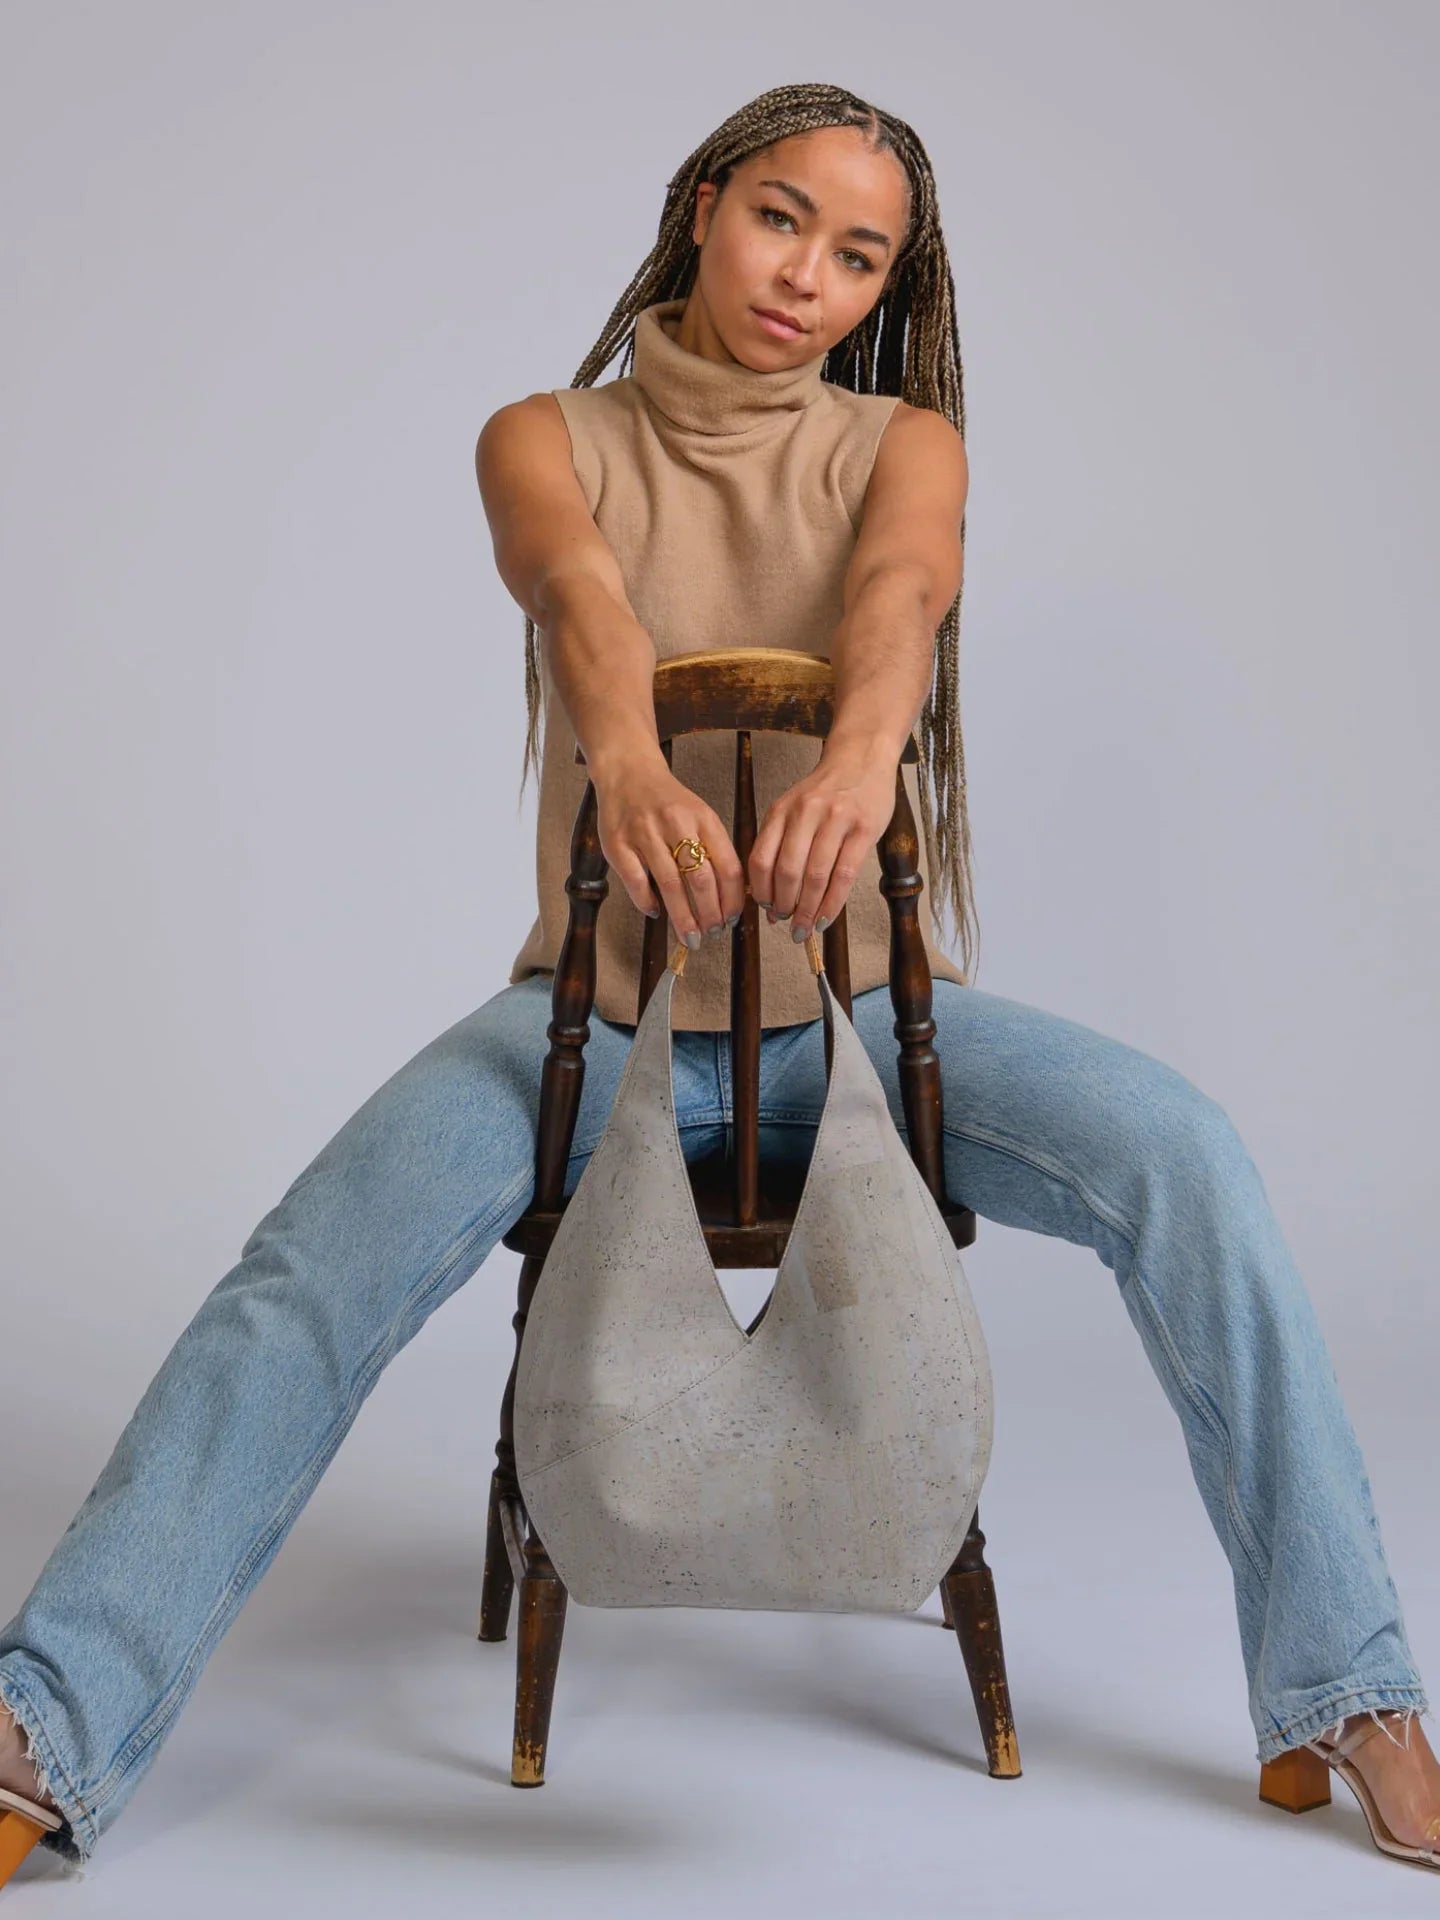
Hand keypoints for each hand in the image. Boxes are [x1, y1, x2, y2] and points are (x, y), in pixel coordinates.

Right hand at [594, 760, 746, 943]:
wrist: (628, 772)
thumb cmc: (668, 801)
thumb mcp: (700, 816)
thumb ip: (714, 849)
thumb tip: (730, 897)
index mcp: (703, 819)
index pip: (727, 867)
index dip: (732, 900)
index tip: (732, 919)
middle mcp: (676, 823)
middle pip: (701, 880)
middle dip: (710, 915)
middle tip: (712, 934)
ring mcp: (645, 832)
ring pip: (670, 885)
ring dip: (683, 917)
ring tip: (690, 936)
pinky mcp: (618, 842)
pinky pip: (636, 881)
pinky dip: (648, 902)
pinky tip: (656, 913)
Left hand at [747, 749, 896, 938]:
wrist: (861, 758)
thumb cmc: (826, 791)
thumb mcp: (793, 807)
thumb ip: (780, 842)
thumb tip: (770, 894)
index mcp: (781, 811)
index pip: (761, 859)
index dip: (761, 892)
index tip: (766, 910)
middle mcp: (805, 813)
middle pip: (787, 871)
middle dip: (784, 906)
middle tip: (787, 924)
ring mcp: (836, 819)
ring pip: (816, 876)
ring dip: (808, 910)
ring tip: (805, 928)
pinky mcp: (864, 828)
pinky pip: (844, 875)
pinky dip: (833, 903)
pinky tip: (827, 918)